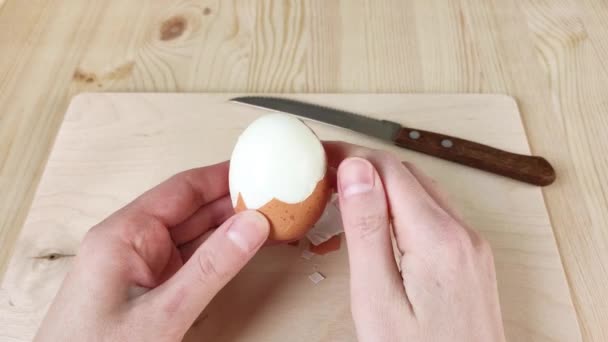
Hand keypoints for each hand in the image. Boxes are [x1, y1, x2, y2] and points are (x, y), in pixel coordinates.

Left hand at [35, 162, 269, 341]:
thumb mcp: (164, 311)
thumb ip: (211, 268)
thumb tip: (252, 225)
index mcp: (125, 233)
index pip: (182, 190)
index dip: (221, 176)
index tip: (257, 168)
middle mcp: (132, 242)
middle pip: (191, 210)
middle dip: (232, 203)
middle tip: (274, 197)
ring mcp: (142, 266)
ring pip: (193, 236)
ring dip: (229, 229)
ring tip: (269, 220)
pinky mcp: (150, 286)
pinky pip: (190, 260)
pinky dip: (219, 254)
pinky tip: (243, 248)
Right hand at [326, 142, 505, 341]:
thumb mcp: (377, 297)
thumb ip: (367, 230)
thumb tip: (356, 171)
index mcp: (438, 237)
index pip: (389, 170)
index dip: (351, 154)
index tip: (319, 153)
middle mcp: (462, 233)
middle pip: (408, 175)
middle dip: (365, 164)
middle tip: (325, 170)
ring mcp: (472, 245)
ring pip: (422, 191)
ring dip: (384, 182)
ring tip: (346, 190)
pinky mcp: (472, 258)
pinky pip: (435, 213)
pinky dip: (403, 204)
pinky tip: (380, 220)